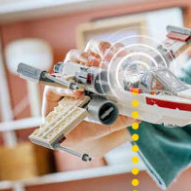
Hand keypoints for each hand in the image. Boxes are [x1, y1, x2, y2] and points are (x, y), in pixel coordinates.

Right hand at [40, 40, 135, 155]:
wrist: (77, 141)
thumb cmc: (94, 125)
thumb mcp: (112, 121)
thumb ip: (124, 119)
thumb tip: (138, 115)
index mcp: (100, 75)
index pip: (107, 54)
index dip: (114, 50)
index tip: (122, 54)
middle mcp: (83, 74)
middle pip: (89, 50)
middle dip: (99, 49)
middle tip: (107, 57)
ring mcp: (67, 81)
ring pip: (70, 60)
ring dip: (81, 59)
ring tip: (91, 66)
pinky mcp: (52, 93)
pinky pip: (55, 86)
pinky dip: (66, 88)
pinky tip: (78, 94)